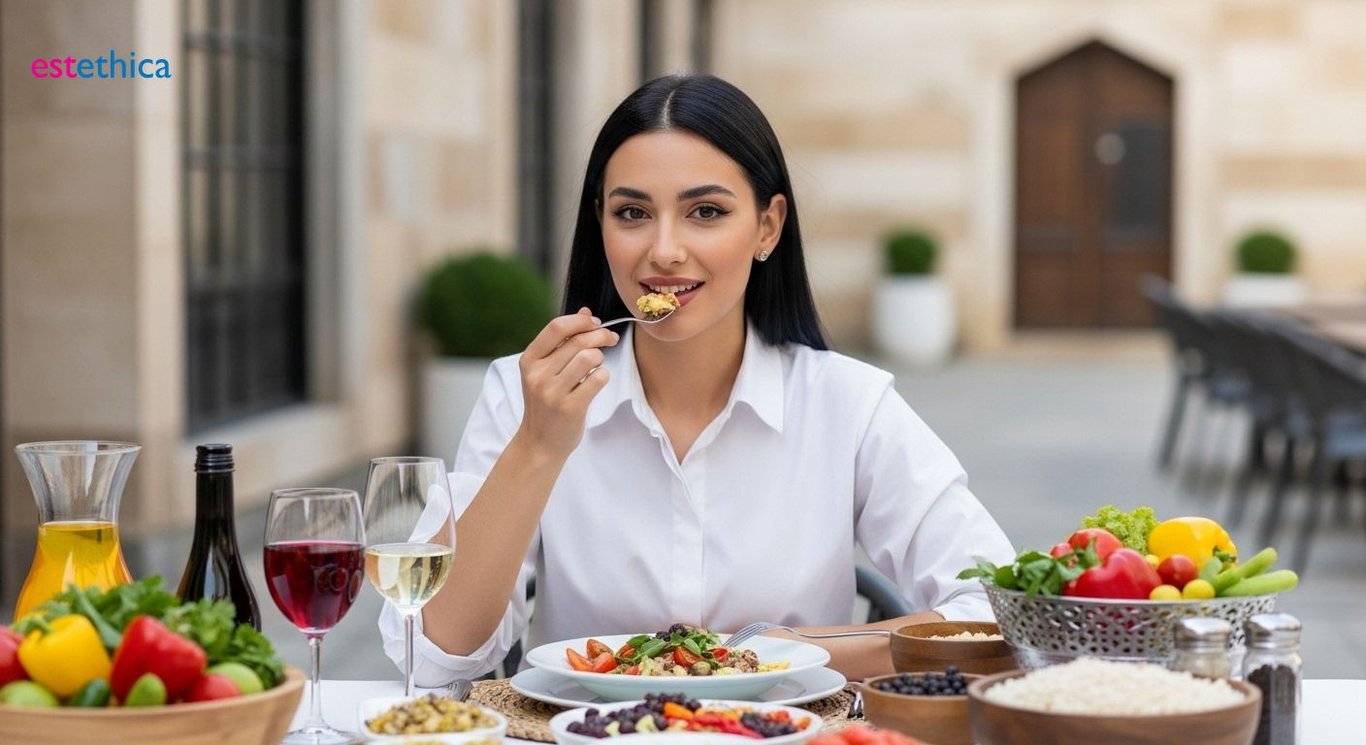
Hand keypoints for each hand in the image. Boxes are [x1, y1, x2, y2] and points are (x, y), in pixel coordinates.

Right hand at [515, 308, 619, 457]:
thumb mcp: (546, 370)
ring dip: (600, 357)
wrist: (540, 442)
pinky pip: (598, 379)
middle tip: (610, 338)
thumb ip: (564, 340)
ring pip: (590, 357)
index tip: (595, 323)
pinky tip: (596, 381)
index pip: (556, 327)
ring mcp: (553, 392)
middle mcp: (538, 375)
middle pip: (578, 341)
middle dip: (600, 335)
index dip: (581, 321)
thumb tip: (585, 311)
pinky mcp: (570, 407)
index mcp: (529, 360)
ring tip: (597, 365)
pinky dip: (603, 376)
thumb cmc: (546, 402)